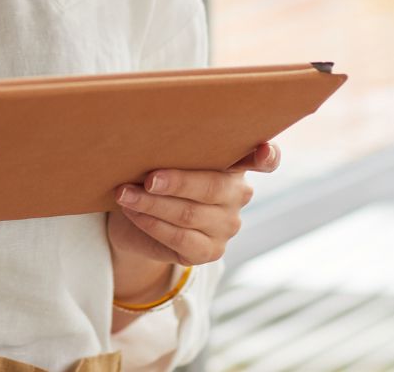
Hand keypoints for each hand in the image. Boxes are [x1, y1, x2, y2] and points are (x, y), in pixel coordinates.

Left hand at [107, 141, 280, 280]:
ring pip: (190, 214)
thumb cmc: (153, 177)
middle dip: (176, 182)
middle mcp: (238, 194)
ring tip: (125, 194)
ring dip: (153, 203)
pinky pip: (179, 238)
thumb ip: (176, 151)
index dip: (267, 155)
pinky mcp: (210, 252)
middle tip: (148, 178)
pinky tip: (134, 213)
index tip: (263, 151)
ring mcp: (227, 225)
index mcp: (235, 164)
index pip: (266, 159)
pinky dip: (152, 224)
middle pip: (212, 187)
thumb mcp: (166, 159)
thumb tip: (153, 140)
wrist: (134, 218)